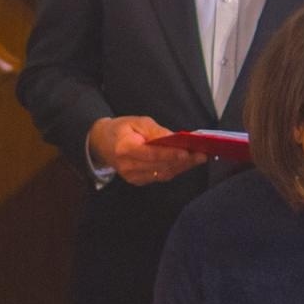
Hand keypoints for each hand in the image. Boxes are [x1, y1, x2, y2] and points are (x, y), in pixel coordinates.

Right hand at [87, 115, 206, 184]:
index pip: (151, 153)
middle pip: (160, 165)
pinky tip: (186, 163)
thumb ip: (155, 131)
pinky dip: (175, 170)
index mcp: (125, 148)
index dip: (170, 154)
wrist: (102, 143)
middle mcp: (127, 166)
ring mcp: (132, 176)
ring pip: (163, 173)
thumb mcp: (137, 122)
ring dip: (182, 167)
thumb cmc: (121, 130)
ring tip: (198, 158)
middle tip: (201, 154)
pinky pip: (160, 177)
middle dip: (183, 160)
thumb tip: (174, 138)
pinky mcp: (137, 181)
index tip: (187, 152)